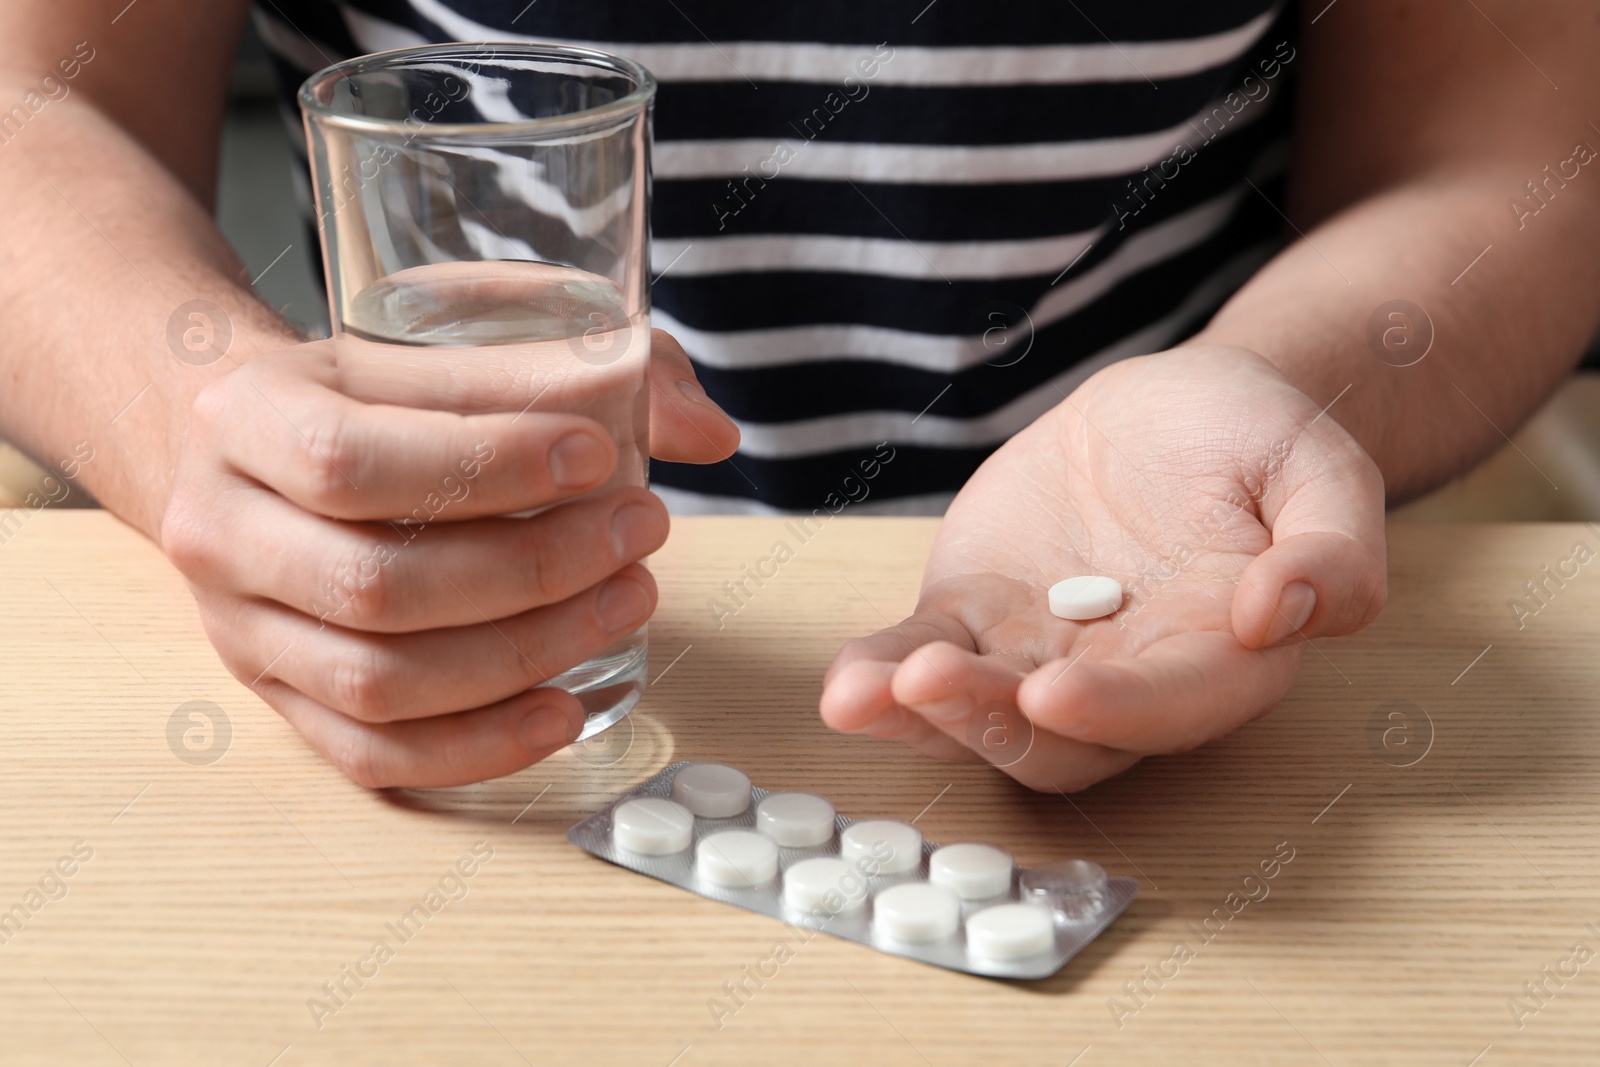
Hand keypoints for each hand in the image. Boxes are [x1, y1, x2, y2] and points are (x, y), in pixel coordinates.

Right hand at [161, 329, 737, 787]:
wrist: (266, 446)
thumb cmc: (377, 388)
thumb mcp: (451, 334)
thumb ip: (578, 363)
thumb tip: (709, 432)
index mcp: (246, 416)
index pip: (355, 459)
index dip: (488, 465)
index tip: (601, 455)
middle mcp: (220, 531)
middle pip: (376, 586)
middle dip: (534, 570)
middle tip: (641, 534)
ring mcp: (242, 631)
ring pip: (380, 680)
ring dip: (526, 654)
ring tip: (629, 601)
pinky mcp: (281, 700)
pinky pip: (375, 754)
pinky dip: (481, 745)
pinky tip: (568, 708)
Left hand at [819, 346, 1385, 791]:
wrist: (1171, 410)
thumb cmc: (1254, 438)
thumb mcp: (1317, 464)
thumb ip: (1333, 544)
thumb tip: (1285, 612)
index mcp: (1222, 657)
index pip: (1173, 705)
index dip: (1117, 710)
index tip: (1053, 694)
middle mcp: (1127, 681)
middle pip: (1062, 740)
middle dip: (992, 724)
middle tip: (931, 682)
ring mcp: (1042, 656)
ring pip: (981, 715)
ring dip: (922, 717)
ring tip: (864, 692)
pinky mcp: (978, 619)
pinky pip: (923, 656)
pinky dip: (882, 674)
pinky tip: (845, 681)